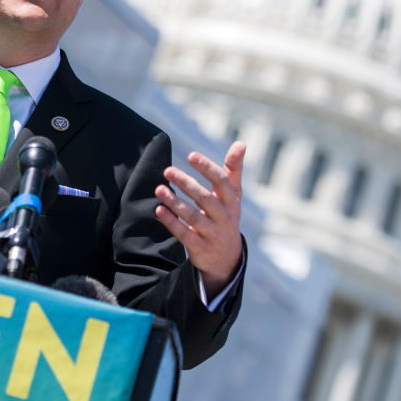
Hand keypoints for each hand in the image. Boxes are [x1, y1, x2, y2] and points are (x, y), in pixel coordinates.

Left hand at [154, 141, 245, 293]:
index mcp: (232, 202)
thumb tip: (240, 143)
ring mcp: (213, 234)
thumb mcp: (232, 195)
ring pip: (194, 217)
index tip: (192, 155)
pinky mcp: (200, 248)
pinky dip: (171, 222)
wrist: (226, 258)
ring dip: (175, 203)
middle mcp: (225, 218)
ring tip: (159, 189)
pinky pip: (185, 235)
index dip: (208, 168)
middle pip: (206, 199)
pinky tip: (159, 210)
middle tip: (168, 170)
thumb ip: (233, 170)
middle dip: (187, 184)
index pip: (222, 182)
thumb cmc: (226, 216)